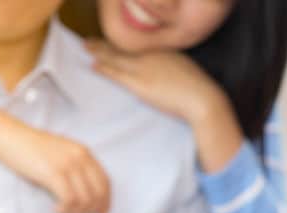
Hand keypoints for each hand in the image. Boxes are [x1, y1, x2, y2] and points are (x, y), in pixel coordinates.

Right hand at [0, 119, 110, 212]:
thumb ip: (75, 168)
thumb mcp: (61, 153)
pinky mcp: (54, 173)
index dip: (106, 202)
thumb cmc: (32, 148)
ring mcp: (68, 165)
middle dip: (91, 210)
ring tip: (63, 211)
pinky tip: (55, 208)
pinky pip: (69, 199)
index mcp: (84, 152)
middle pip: (98, 194)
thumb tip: (85, 195)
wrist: (11, 136)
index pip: (106, 182)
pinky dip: (65, 209)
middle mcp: (80, 157)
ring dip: (75, 212)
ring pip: (85, 199)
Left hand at [85, 40, 224, 125]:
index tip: (109, 42)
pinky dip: (104, 68)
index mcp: (162, 50)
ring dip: (99, 52)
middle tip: (89, 41)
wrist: (201, 98)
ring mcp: (144, 68)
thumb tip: (164, 74)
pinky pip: (116, 74)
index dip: (120, 43)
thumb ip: (170, 68)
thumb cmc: (197, 90)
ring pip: (116, 57)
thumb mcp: (183, 70)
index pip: (135, 45)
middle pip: (123, 47)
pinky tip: (93, 65)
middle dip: (104, 44)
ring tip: (85, 48)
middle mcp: (151, 54)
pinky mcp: (139, 83)